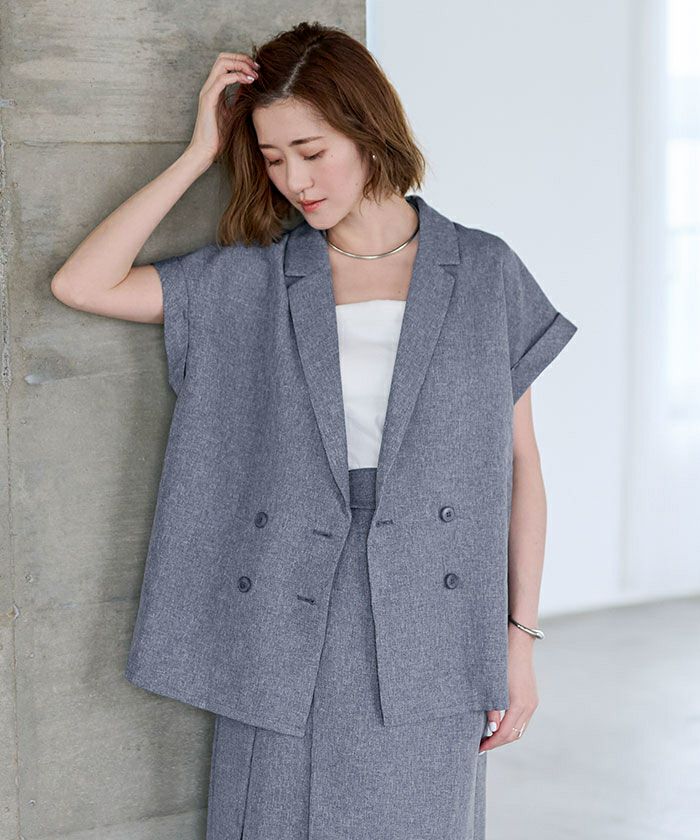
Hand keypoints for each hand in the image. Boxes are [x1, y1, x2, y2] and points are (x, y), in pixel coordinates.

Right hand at [186, 52, 259, 166]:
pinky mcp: (208, 99)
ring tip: (254, 74)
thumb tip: (251, 88)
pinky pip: (222, 79)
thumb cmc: (219, 136)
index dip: (242, 61)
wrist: (206, 150)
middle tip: (257, 68)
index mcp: (215, 89)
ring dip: (241, 64)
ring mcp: (208, 91)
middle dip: (242, 58)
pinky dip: (237, 76)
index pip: (226, 63)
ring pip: (222, 64)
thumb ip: (239, 99)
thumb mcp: (234, 113)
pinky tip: (249, 82)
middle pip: (223, 57)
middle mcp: (210, 86)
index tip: (257, 70)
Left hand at [478, 627, 538, 753]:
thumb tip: (491, 729)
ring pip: (519, 729)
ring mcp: (533, 702)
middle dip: (498, 742)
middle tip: (482, 745)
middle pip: (514, 735)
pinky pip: (523, 720)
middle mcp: (529, 706)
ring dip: (505, 736)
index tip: (480, 748)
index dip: (492, 743)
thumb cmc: (502, 662)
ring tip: (489, 737)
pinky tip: (499, 725)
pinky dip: (512, 726)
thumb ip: (492, 708)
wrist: (518, 644)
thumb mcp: (494, 685)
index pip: (505, 733)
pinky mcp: (532, 698)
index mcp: (519, 704)